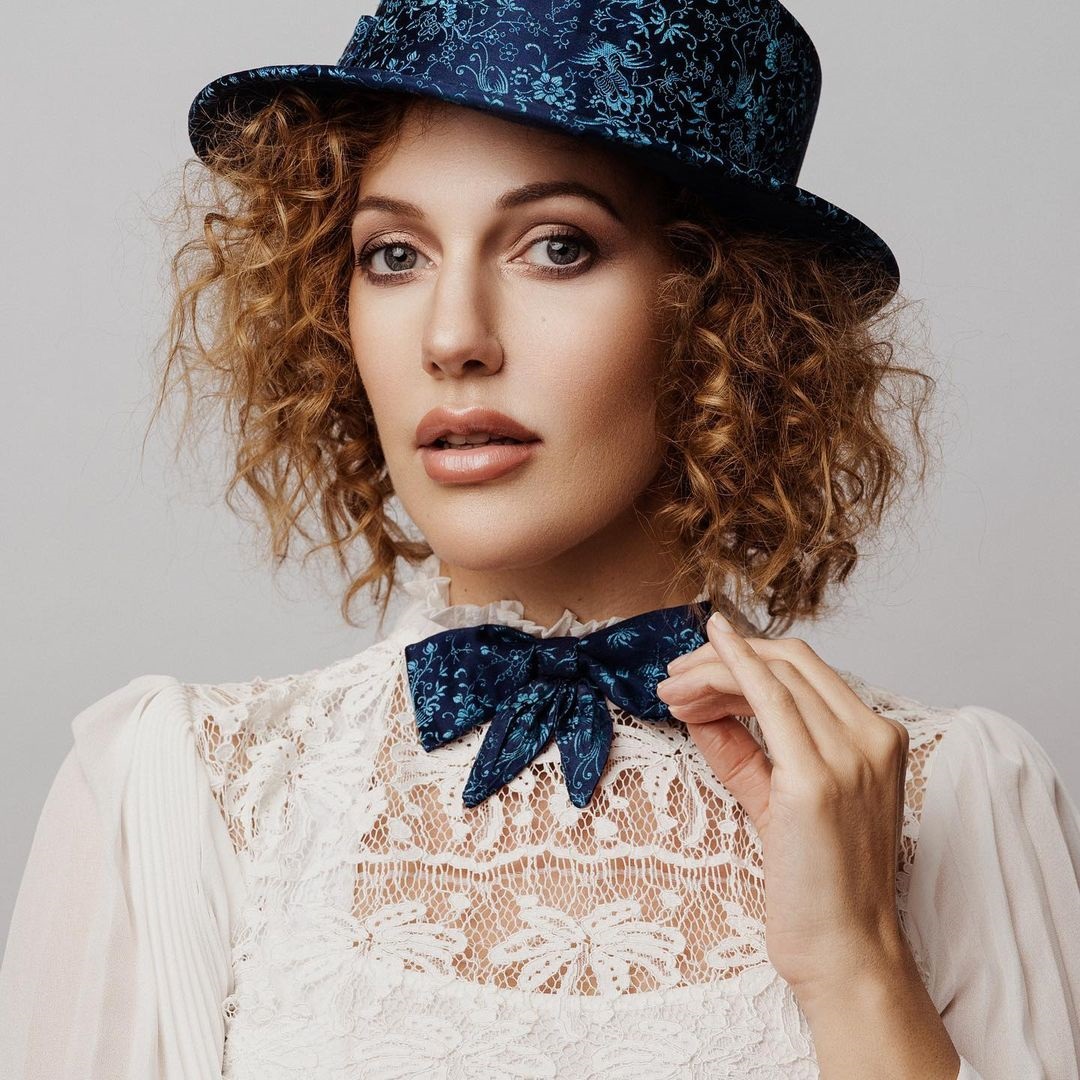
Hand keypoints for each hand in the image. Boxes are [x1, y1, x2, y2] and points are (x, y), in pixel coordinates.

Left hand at [655, 610, 911, 995]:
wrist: (844, 953)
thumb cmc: (817, 885)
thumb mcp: (775, 799)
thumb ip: (741, 749)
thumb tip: (697, 706)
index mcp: (877, 739)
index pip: (805, 672)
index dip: (746, 658)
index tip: (697, 669)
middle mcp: (873, 738)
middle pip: (790, 663)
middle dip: (722, 659)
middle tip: (672, 676)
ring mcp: (851, 756)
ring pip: (774, 676)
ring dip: (712, 672)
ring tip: (670, 689)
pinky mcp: (816, 780)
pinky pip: (770, 701)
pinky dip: (735, 668)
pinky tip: (704, 658)